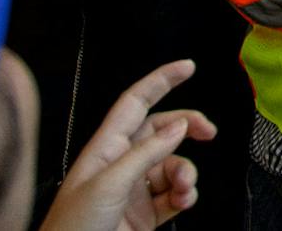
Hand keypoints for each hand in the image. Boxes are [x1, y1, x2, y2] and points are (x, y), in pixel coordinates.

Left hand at [39, 60, 214, 230]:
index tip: (188, 67)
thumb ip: (146, 152)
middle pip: (162, 131)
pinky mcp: (146, 214)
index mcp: (106, 148)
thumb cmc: (72, 226)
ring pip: (173, 166)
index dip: (161, 81)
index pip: (136, 103)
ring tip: (184, 188)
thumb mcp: (109, 183)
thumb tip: (178, 127)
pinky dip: (185, 196)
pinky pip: (175, 195)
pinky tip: (183, 201)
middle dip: (188, 128)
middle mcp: (122, 164)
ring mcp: (135, 190)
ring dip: (186, 173)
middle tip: (208, 132)